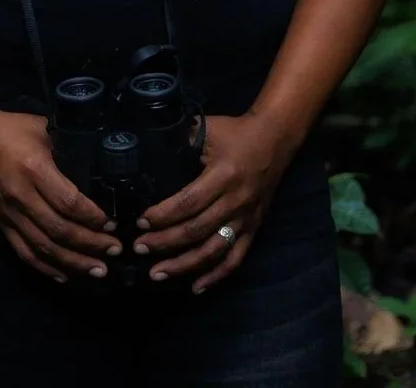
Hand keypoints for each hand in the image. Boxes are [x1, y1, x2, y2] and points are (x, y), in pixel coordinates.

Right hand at [0, 108, 120, 282]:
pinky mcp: (1, 224)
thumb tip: (100, 162)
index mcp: (33, 169)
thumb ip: (68, 146)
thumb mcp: (43, 129)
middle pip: (59, 230)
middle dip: (91, 244)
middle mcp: (21, 196)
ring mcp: (10, 214)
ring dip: (73, 262)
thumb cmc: (11, 129)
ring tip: (98, 270)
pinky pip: (24, 252)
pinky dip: (46, 268)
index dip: (92, 218)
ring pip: (44, 247)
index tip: (113, 223)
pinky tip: (66, 276)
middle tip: (115, 249)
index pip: (68, 202)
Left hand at [133, 112, 297, 293]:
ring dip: (184, 265)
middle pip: (196, 230)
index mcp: (223, 175)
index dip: (163, 216)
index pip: (188, 202)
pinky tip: (196, 287)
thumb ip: (181, 140)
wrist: (276, 138)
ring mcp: (246, 218)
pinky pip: (235, 258)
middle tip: (139, 248)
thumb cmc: (237, 132)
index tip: (141, 222)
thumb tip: (147, 149)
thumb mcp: (208, 129)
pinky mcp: (254, 228)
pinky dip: (217, 276)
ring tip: (157, 274)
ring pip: (213, 250)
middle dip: (164, 242)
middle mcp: (236, 201)